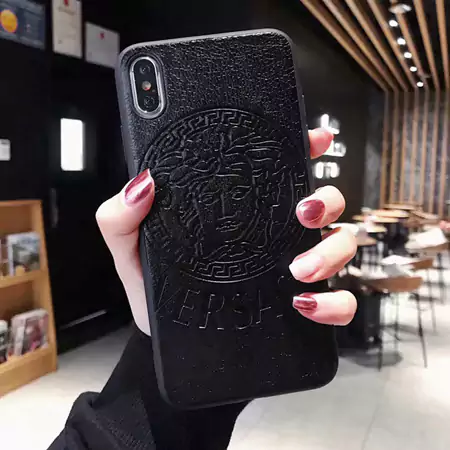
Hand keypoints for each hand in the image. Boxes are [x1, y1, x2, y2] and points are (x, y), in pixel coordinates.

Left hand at [96, 128, 356, 335]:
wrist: (165, 342)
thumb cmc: (154, 291)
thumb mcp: (131, 250)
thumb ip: (121, 218)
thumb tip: (142, 184)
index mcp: (240, 213)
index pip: (278, 172)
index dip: (302, 149)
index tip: (312, 139)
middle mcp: (271, 236)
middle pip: (322, 204)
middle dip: (325, 201)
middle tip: (303, 213)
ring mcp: (288, 269)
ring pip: (338, 246)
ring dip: (330, 252)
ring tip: (299, 269)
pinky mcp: (296, 308)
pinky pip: (336, 302)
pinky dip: (334, 303)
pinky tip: (307, 304)